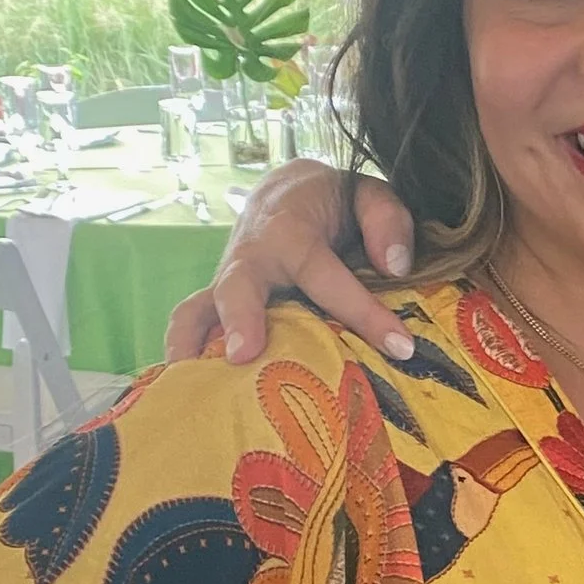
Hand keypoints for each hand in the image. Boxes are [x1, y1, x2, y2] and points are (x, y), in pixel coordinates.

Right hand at [162, 161, 422, 365]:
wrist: (282, 191)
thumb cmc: (332, 202)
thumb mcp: (367, 193)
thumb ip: (386, 219)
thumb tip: (394, 266)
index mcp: (291, 230)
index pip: (327, 275)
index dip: (363, 311)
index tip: (399, 347)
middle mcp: (251, 257)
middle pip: (239, 285)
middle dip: (240, 318)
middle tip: (243, 356)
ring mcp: (227, 282)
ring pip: (199, 308)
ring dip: (194, 344)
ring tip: (196, 388)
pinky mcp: (216, 302)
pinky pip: (190, 324)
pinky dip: (184, 353)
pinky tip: (189, 392)